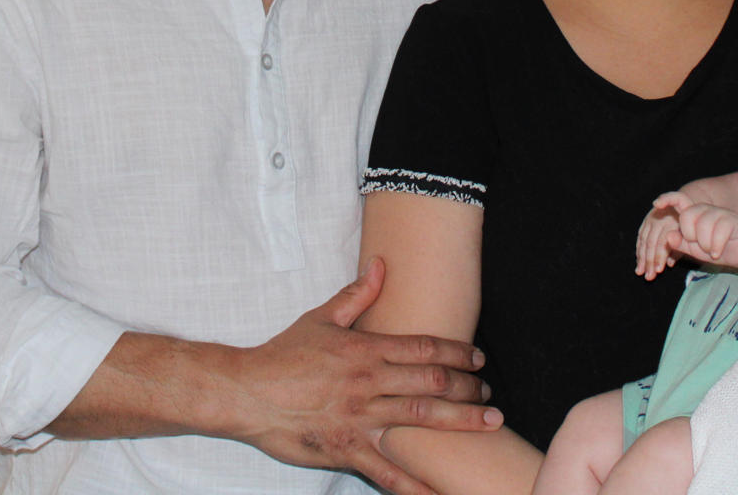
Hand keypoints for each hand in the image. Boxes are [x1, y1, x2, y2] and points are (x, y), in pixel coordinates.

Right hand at [231, 258, 499, 494]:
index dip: (457, 351)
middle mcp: (369, 382)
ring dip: (461, 421)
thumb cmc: (283, 354)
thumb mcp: (320, 318)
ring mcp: (360, 417)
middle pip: (432, 382)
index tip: (478, 358)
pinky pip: (388, 470)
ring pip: (422, 419)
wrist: (247, 392)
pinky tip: (438, 490)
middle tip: (490, 394)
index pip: (424, 347)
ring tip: (489, 422)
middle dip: (468, 387)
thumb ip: (356, 294)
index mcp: (365, 349)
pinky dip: (415, 482)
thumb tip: (381, 265)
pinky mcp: (347, 448)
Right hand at [636, 196, 689, 279]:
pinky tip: (639, 260)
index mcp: (672, 221)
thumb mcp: (691, 233)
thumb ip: (680, 248)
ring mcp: (651, 218)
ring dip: (641, 257)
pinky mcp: (647, 220)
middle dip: (649, 261)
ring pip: (643, 240)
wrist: (686, 203)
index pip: (662, 243)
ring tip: (640, 272)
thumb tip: (669, 264)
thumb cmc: (691, 223)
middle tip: (649, 276)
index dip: (659, 257)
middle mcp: (659, 219)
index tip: (659, 270)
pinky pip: (641, 236)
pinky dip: (639, 249)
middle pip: (651, 243)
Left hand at [657, 193, 737, 268]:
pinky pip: (718, 232)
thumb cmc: (715, 249)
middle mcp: (705, 209)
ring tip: (711, 250)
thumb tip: (668, 236)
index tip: (655, 205)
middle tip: (701, 244)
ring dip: (705, 245)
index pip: (678, 200)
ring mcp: (720, 212)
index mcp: (693, 214)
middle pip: (687, 217)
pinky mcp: (732, 219)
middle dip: (690, 236)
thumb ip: (681, 243)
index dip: (667, 199)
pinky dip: (715, 247)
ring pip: (703, 226)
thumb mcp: (694, 250)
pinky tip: (717, 252)